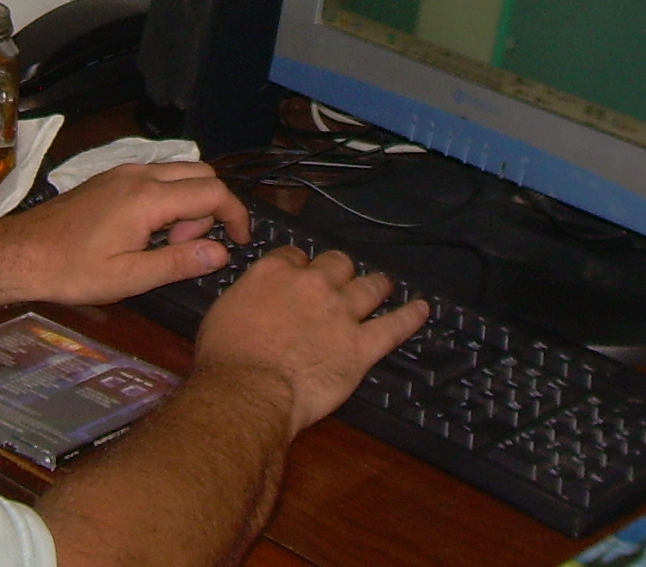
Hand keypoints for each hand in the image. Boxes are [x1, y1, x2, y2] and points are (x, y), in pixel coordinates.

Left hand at [0, 162, 250, 305]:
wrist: (21, 253)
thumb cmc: (72, 271)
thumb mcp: (128, 278)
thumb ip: (178, 262)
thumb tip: (220, 252)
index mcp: (147, 197)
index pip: (213, 191)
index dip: (236, 215)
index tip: (240, 241)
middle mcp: (140, 174)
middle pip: (202, 174)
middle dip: (209, 210)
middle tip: (186, 248)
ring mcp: (124, 172)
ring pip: (180, 173)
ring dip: (188, 204)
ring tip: (163, 244)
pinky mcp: (112, 178)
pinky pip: (158, 177)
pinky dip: (168, 199)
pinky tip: (146, 232)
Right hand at [193, 247, 431, 435]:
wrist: (249, 390)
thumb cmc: (226, 358)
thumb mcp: (223, 314)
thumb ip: (247, 300)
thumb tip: (253, 304)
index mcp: (275, 272)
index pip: (295, 255)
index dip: (300, 265)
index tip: (301, 273)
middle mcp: (312, 284)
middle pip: (337, 264)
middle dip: (340, 270)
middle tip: (342, 279)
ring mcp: (341, 312)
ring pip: (368, 287)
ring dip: (377, 284)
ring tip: (386, 284)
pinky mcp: (361, 345)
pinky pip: (394, 327)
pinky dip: (410, 317)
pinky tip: (422, 309)